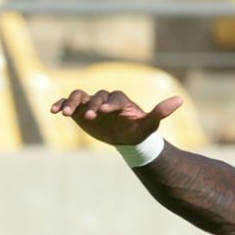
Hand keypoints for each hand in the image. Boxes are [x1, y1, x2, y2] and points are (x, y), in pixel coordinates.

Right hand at [50, 89, 182, 146]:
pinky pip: (68, 103)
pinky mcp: (79, 110)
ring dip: (71, 102)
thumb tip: (180, 100)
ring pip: (79, 96)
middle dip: (91, 105)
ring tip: (64, 113)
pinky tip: (53, 111)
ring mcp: (91, 103)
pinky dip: (60, 104)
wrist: (126, 139)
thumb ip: (161, 112)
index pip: (113, 98)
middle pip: (95, 96)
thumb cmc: (139, 132)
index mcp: (121, 101)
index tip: (104, 112)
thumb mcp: (150, 125)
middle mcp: (105, 99)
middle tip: (90, 117)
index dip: (108, 103)